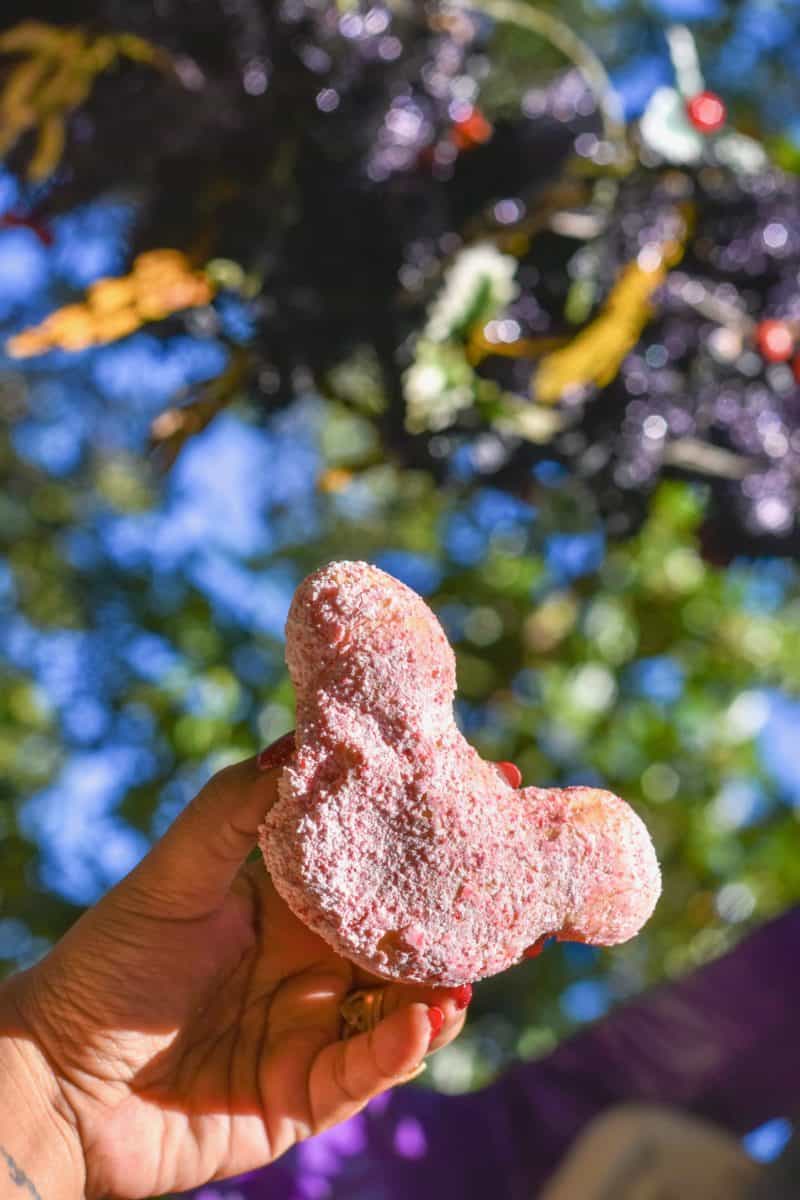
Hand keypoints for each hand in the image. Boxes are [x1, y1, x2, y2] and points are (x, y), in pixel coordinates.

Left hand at [0, 740, 468, 1199]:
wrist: (54, 1081)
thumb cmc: (108, 966)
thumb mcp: (174, 874)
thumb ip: (237, 809)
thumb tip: (303, 741)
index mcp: (289, 906)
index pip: (376, 863)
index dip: (429, 829)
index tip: (496, 783)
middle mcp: (312, 965)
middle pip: (407, 934)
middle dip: (469, 910)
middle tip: (529, 881)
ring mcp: (314, 1030)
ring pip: (405, 1002)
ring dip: (453, 980)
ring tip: (499, 953)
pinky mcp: (306, 1094)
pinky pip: (369, 1067)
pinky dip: (405, 1043)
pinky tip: (431, 1015)